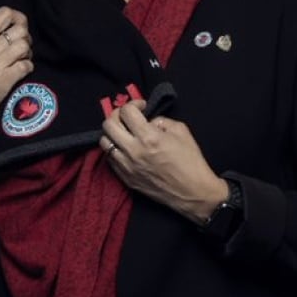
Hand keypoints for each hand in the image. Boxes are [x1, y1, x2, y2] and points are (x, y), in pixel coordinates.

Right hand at [0, 7, 32, 124]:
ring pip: (24, 47)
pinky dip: (27, 68)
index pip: (5, 13)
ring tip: (20, 61)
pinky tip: (21, 72)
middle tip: (22, 49)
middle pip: (21, 31)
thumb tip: (10, 26)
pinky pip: (26, 66)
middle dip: (26, 39)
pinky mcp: (3, 80)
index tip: (20, 28)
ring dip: (27, 54)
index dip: (19, 18)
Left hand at [99, 101, 227, 223]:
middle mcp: (133, 151)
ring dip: (113, 133)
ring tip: (124, 133)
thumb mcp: (181, 131)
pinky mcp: (125, 178)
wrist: (192, 192)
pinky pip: (110, 159)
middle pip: (108, 125)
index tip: (141, 107)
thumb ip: (161, 121)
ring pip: (104, 142)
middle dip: (117, 115)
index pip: (126, 112)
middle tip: (128, 116)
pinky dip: (115, 150)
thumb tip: (148, 122)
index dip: (133, 104)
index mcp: (148, 137)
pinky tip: (126, 149)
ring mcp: (126, 166)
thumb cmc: (190, 161)